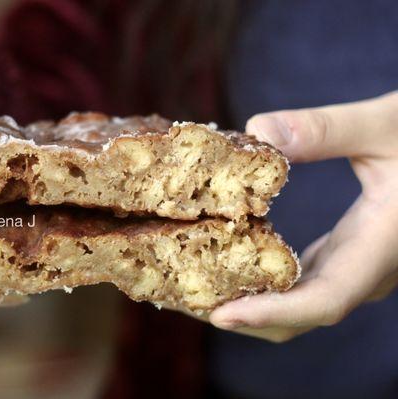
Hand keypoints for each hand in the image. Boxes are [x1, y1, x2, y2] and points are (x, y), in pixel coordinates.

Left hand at [207, 91, 397, 341]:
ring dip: (252, 304)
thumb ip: (327, 129)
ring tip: (197, 286)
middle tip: (187, 299)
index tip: (222, 314)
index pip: (324, 300)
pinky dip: (267, 284)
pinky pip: (305, 284)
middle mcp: (369, 270)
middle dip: (246, 316)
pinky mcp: (351, 256)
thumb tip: (255, 130)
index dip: (271, 312)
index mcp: (380, 246)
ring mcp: (360, 268)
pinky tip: (233, 262)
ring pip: (302, 305)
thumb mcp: (386, 125)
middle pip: (302, 315)